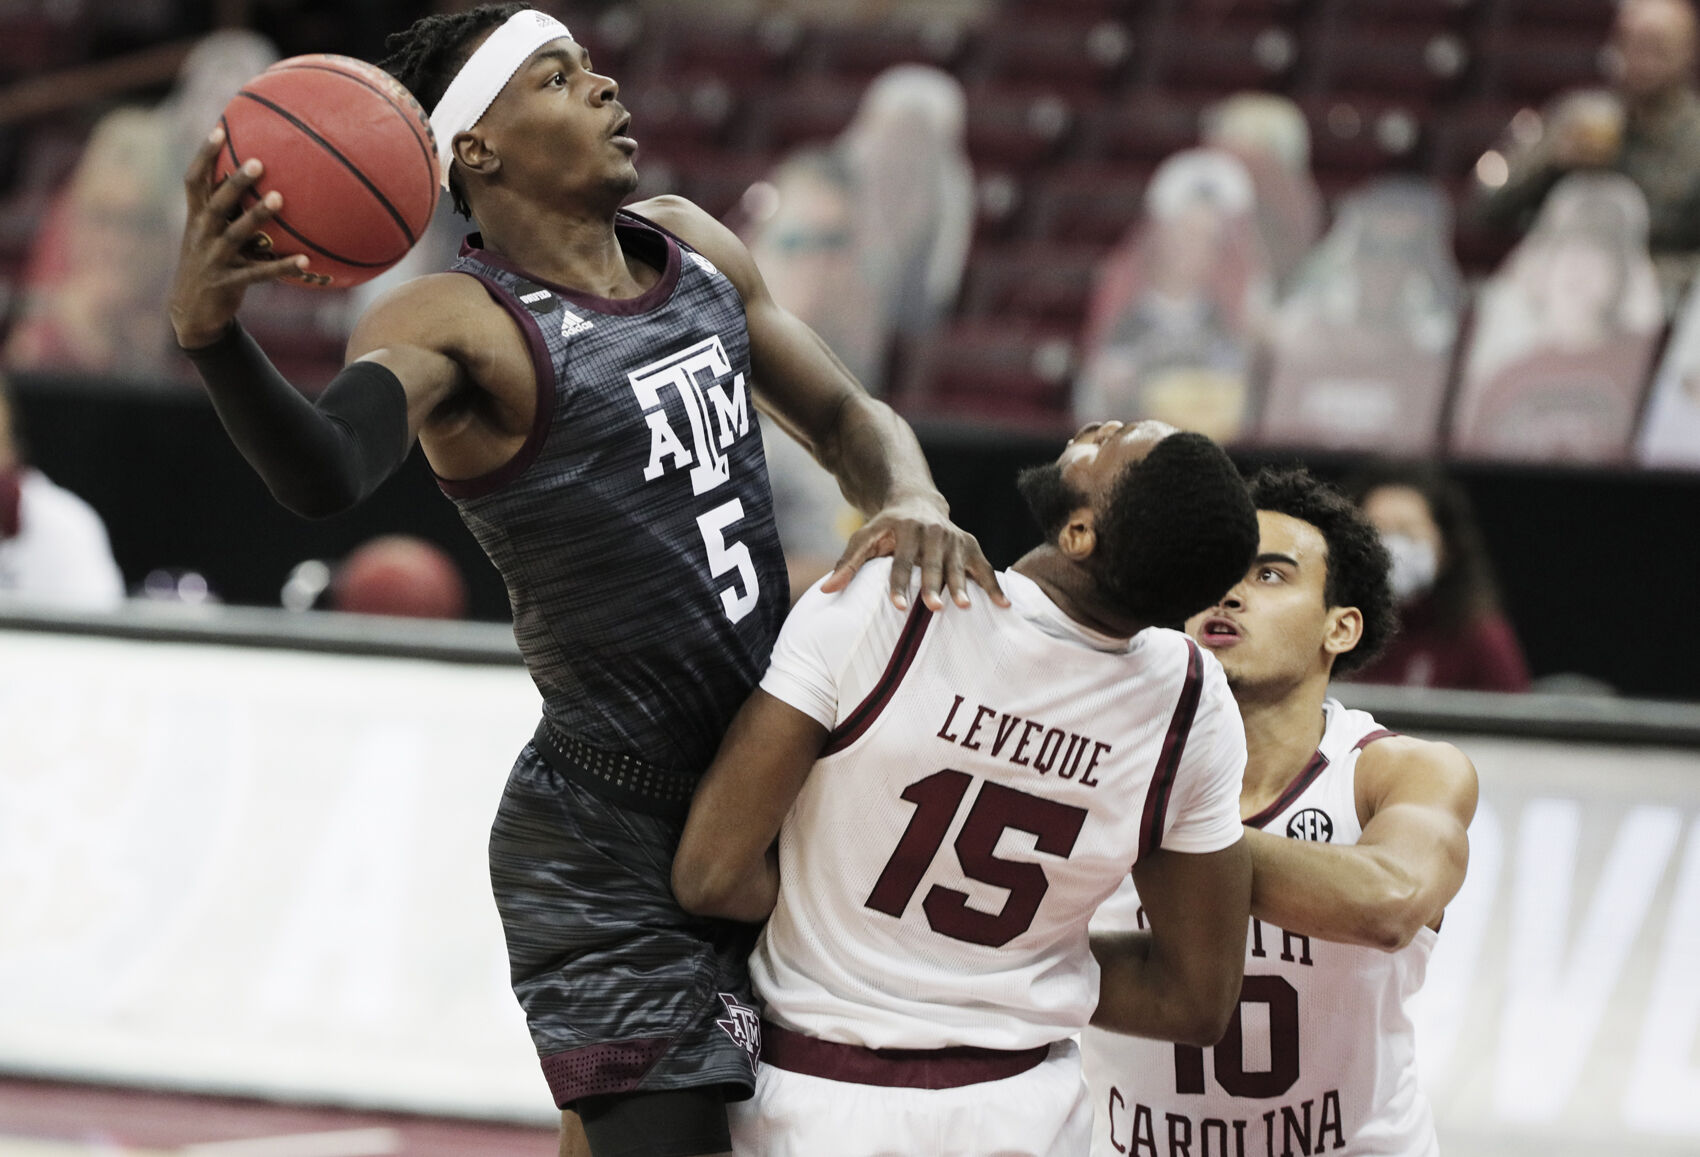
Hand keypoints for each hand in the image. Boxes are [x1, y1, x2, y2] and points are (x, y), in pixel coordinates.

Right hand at [169, 127, 311, 349]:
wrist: (191, 313)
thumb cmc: (212, 265)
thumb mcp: (211, 237)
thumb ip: (229, 213)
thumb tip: (265, 185)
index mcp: (195, 219)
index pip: (193, 181)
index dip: (203, 155)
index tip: (220, 129)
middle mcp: (201, 235)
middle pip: (216, 202)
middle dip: (236, 182)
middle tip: (258, 161)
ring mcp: (213, 259)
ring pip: (236, 234)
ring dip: (258, 216)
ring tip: (280, 199)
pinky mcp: (227, 283)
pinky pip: (259, 273)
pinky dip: (282, 267)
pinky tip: (307, 262)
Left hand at [819, 494, 1007, 610]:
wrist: (917, 502)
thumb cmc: (886, 528)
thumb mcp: (863, 538)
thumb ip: (847, 564)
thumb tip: (825, 590)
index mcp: (904, 529)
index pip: (900, 561)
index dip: (899, 583)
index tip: (898, 606)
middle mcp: (932, 531)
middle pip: (932, 563)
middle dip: (933, 585)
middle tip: (935, 608)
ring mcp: (954, 537)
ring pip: (958, 564)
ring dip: (963, 585)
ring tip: (965, 606)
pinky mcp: (970, 543)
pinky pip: (983, 566)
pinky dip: (993, 584)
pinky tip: (1003, 604)